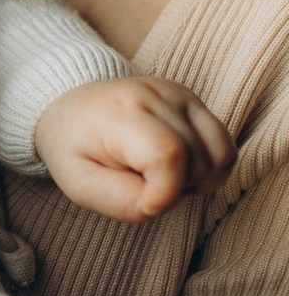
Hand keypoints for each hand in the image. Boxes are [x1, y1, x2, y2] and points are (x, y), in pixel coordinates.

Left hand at [35, 77, 235, 220]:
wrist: (70, 109)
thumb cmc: (74, 149)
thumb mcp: (80, 186)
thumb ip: (123, 202)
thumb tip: (162, 200)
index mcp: (120, 112)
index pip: (168, 155)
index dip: (165, 193)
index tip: (144, 201)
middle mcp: (153, 94)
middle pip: (197, 161)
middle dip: (177, 189)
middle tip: (143, 183)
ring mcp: (177, 93)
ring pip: (219, 156)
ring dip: (197, 179)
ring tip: (159, 174)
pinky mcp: (192, 99)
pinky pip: (225, 147)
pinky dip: (210, 167)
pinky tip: (180, 167)